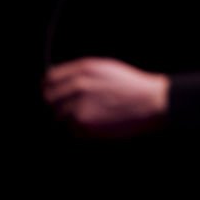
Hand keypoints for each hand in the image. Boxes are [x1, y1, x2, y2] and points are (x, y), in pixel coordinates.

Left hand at [42, 57, 169, 138]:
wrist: (150, 101)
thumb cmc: (132, 86)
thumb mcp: (107, 69)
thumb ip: (82, 73)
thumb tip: (61, 82)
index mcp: (84, 69)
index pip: (50, 79)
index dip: (48, 87)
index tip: (52, 94)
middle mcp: (78, 85)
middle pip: (50, 98)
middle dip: (57, 105)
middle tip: (70, 110)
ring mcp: (80, 104)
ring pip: (60, 116)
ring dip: (71, 119)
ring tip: (92, 116)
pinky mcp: (84, 122)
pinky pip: (72, 130)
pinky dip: (81, 130)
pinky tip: (99, 124)